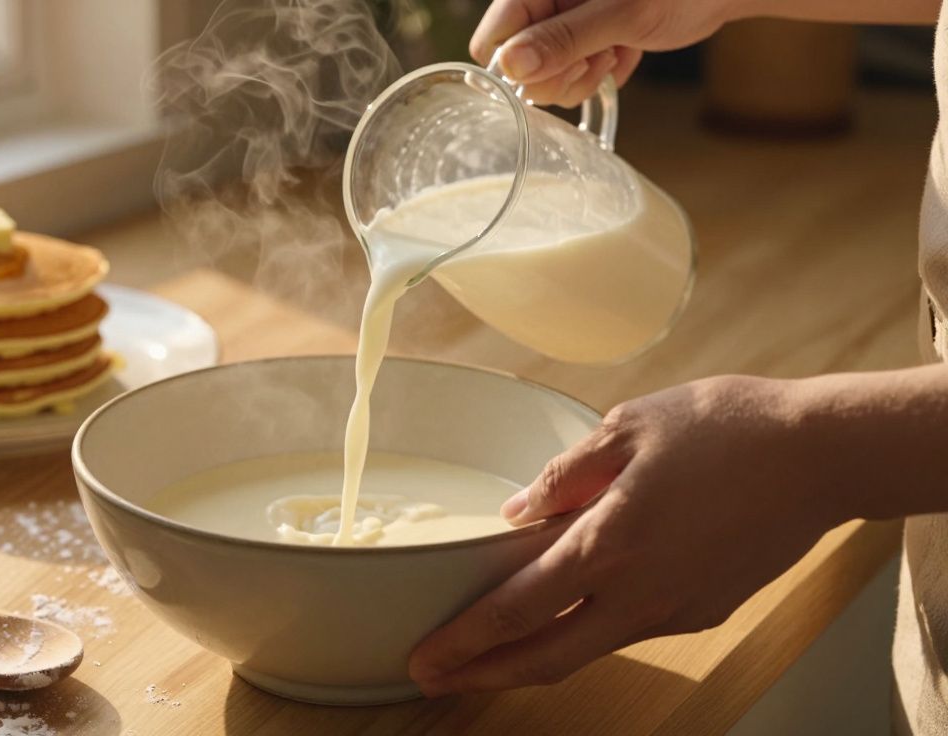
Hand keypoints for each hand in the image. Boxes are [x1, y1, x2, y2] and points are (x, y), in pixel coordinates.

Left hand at [409, 375, 848, 694]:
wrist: (823, 456)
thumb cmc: (725, 428)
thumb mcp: (627, 426)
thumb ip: (564, 476)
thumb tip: (515, 512)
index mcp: (609, 543)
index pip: (515, 609)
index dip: (463, 641)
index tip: (423, 657)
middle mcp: (639, 593)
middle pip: (545, 657)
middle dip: (482, 674)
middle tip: (433, 677)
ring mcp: (675, 610)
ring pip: (588, 648)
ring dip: (533, 655)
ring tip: (489, 646)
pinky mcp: (705, 610)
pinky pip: (630, 628)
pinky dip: (587, 629)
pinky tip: (571, 611)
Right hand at [470, 0, 739, 105]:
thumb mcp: (621, 14)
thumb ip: (563, 39)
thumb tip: (512, 67)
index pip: (494, 37)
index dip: (518, 65)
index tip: (561, 65)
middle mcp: (546, 3)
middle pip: (517, 65)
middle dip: (556, 74)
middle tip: (594, 61)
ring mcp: (564, 22)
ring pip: (543, 76)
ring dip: (579, 77)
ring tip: (614, 54)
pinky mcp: (584, 39)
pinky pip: (571, 75)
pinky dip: (597, 74)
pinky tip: (623, 54)